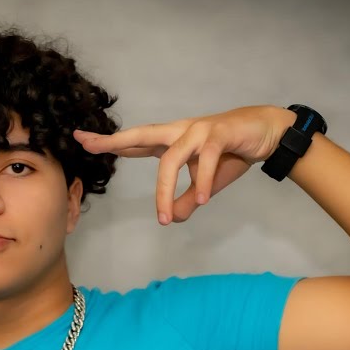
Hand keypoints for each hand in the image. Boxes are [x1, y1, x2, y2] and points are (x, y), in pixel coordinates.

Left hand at [74, 106, 292, 224]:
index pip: (135, 142)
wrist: (267, 133)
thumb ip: (186, 200)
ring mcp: (198, 131)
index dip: (109, 143)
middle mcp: (179, 132)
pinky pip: (206, 160)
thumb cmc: (231, 155)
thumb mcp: (205, 185)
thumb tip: (173, 219)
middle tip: (88, 143)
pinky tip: (201, 200)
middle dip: (114, 140)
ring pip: (171, 159)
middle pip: (140, 135)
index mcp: (171, 141)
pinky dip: (202, 182)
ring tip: (165, 218)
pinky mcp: (219, 134)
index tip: (82, 140)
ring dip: (166, 191)